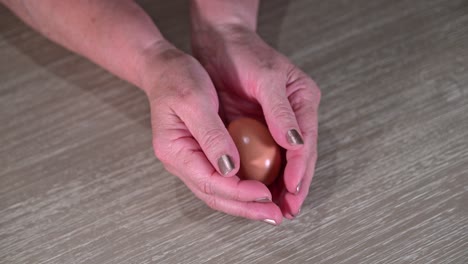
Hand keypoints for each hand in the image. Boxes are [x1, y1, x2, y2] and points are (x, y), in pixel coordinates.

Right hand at [142, 43, 283, 223]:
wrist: (164, 69)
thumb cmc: (176, 79)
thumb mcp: (195, 101)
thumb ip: (212, 135)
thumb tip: (231, 169)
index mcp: (175, 150)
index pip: (211, 182)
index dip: (241, 192)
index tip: (266, 194)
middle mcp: (180, 161)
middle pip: (215, 196)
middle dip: (246, 208)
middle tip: (274, 214)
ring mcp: (189, 160)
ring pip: (219, 192)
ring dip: (245, 203)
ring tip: (270, 209)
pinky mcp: (200, 155)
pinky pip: (222, 179)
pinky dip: (241, 188)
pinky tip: (259, 189)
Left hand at [191, 25, 320, 218]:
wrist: (221, 42)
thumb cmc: (244, 52)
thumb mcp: (266, 78)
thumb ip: (280, 111)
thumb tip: (296, 143)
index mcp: (303, 100)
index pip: (306, 142)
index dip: (300, 169)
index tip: (292, 190)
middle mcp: (294, 114)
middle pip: (300, 157)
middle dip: (295, 185)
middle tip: (288, 210)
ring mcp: (276, 122)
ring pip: (283, 160)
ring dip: (281, 185)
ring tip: (277, 208)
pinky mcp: (258, 126)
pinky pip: (264, 155)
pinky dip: (264, 174)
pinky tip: (260, 189)